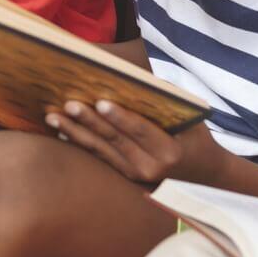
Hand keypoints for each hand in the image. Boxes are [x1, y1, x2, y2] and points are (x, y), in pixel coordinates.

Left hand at [46, 100, 226, 183]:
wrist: (204, 176)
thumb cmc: (195, 137)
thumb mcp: (189, 119)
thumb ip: (165, 101)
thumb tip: (134, 79)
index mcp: (169, 151)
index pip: (140, 130)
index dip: (119, 116)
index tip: (100, 101)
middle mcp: (150, 167)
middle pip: (113, 140)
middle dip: (88, 121)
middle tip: (68, 104)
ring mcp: (135, 176)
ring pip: (100, 150)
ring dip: (74, 132)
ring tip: (53, 117)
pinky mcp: (125, 178)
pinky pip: (99, 158)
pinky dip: (80, 143)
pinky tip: (62, 132)